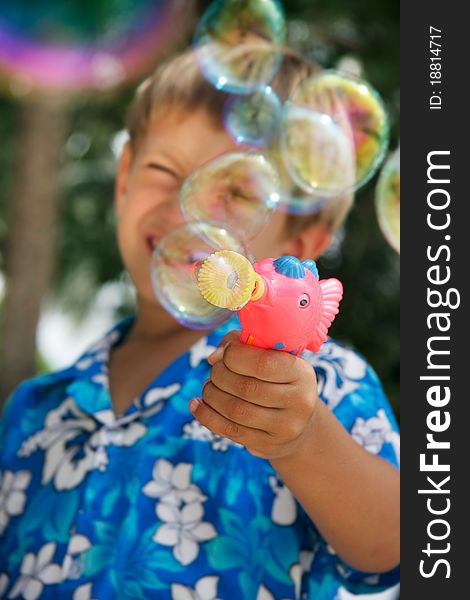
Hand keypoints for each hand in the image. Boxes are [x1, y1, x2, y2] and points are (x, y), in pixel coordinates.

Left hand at [189, 331, 318, 459]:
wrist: (298, 422)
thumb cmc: (278, 378)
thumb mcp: (271, 355)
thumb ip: (242, 344)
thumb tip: (213, 357)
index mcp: (302, 373)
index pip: (262, 364)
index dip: (235, 355)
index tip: (227, 353)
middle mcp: (299, 402)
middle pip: (245, 387)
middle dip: (220, 375)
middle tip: (215, 370)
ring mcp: (285, 428)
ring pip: (235, 410)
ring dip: (211, 394)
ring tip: (209, 386)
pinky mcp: (268, 445)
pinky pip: (229, 430)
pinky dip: (206, 415)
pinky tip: (196, 404)